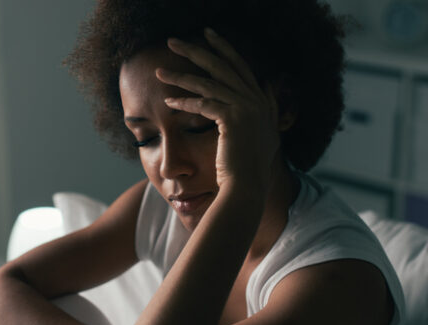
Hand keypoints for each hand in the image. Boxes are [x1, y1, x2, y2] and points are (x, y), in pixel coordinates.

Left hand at [156, 28, 280, 193]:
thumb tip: (268, 86)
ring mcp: (247, 108)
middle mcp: (257, 100)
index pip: (240, 66)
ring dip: (179, 76)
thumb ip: (265, 109)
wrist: (247, 186)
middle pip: (222, 65)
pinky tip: (168, 102)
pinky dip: (184, 103)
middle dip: (196, 50)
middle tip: (173, 41)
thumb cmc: (247, 167)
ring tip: (159, 72)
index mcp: (263, 101)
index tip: (208, 35)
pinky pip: (203, 104)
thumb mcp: (263, 134)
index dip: (224, 49)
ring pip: (208, 83)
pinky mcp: (233, 119)